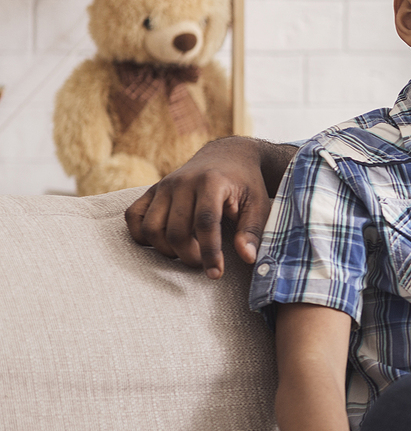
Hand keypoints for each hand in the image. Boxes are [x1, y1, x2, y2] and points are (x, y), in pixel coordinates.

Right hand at [124, 136, 270, 278]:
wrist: (226, 157)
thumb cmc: (245, 185)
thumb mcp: (258, 204)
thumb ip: (252, 231)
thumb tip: (248, 258)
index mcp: (211, 182)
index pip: (205, 224)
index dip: (210, 253)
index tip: (216, 274)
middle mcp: (182, 182)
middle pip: (176, 231)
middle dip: (188, 256)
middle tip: (203, 262)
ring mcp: (163, 185)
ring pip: (151, 228)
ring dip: (166, 249)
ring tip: (186, 252)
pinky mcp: (151, 190)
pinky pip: (133, 216)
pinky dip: (142, 235)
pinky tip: (164, 241)